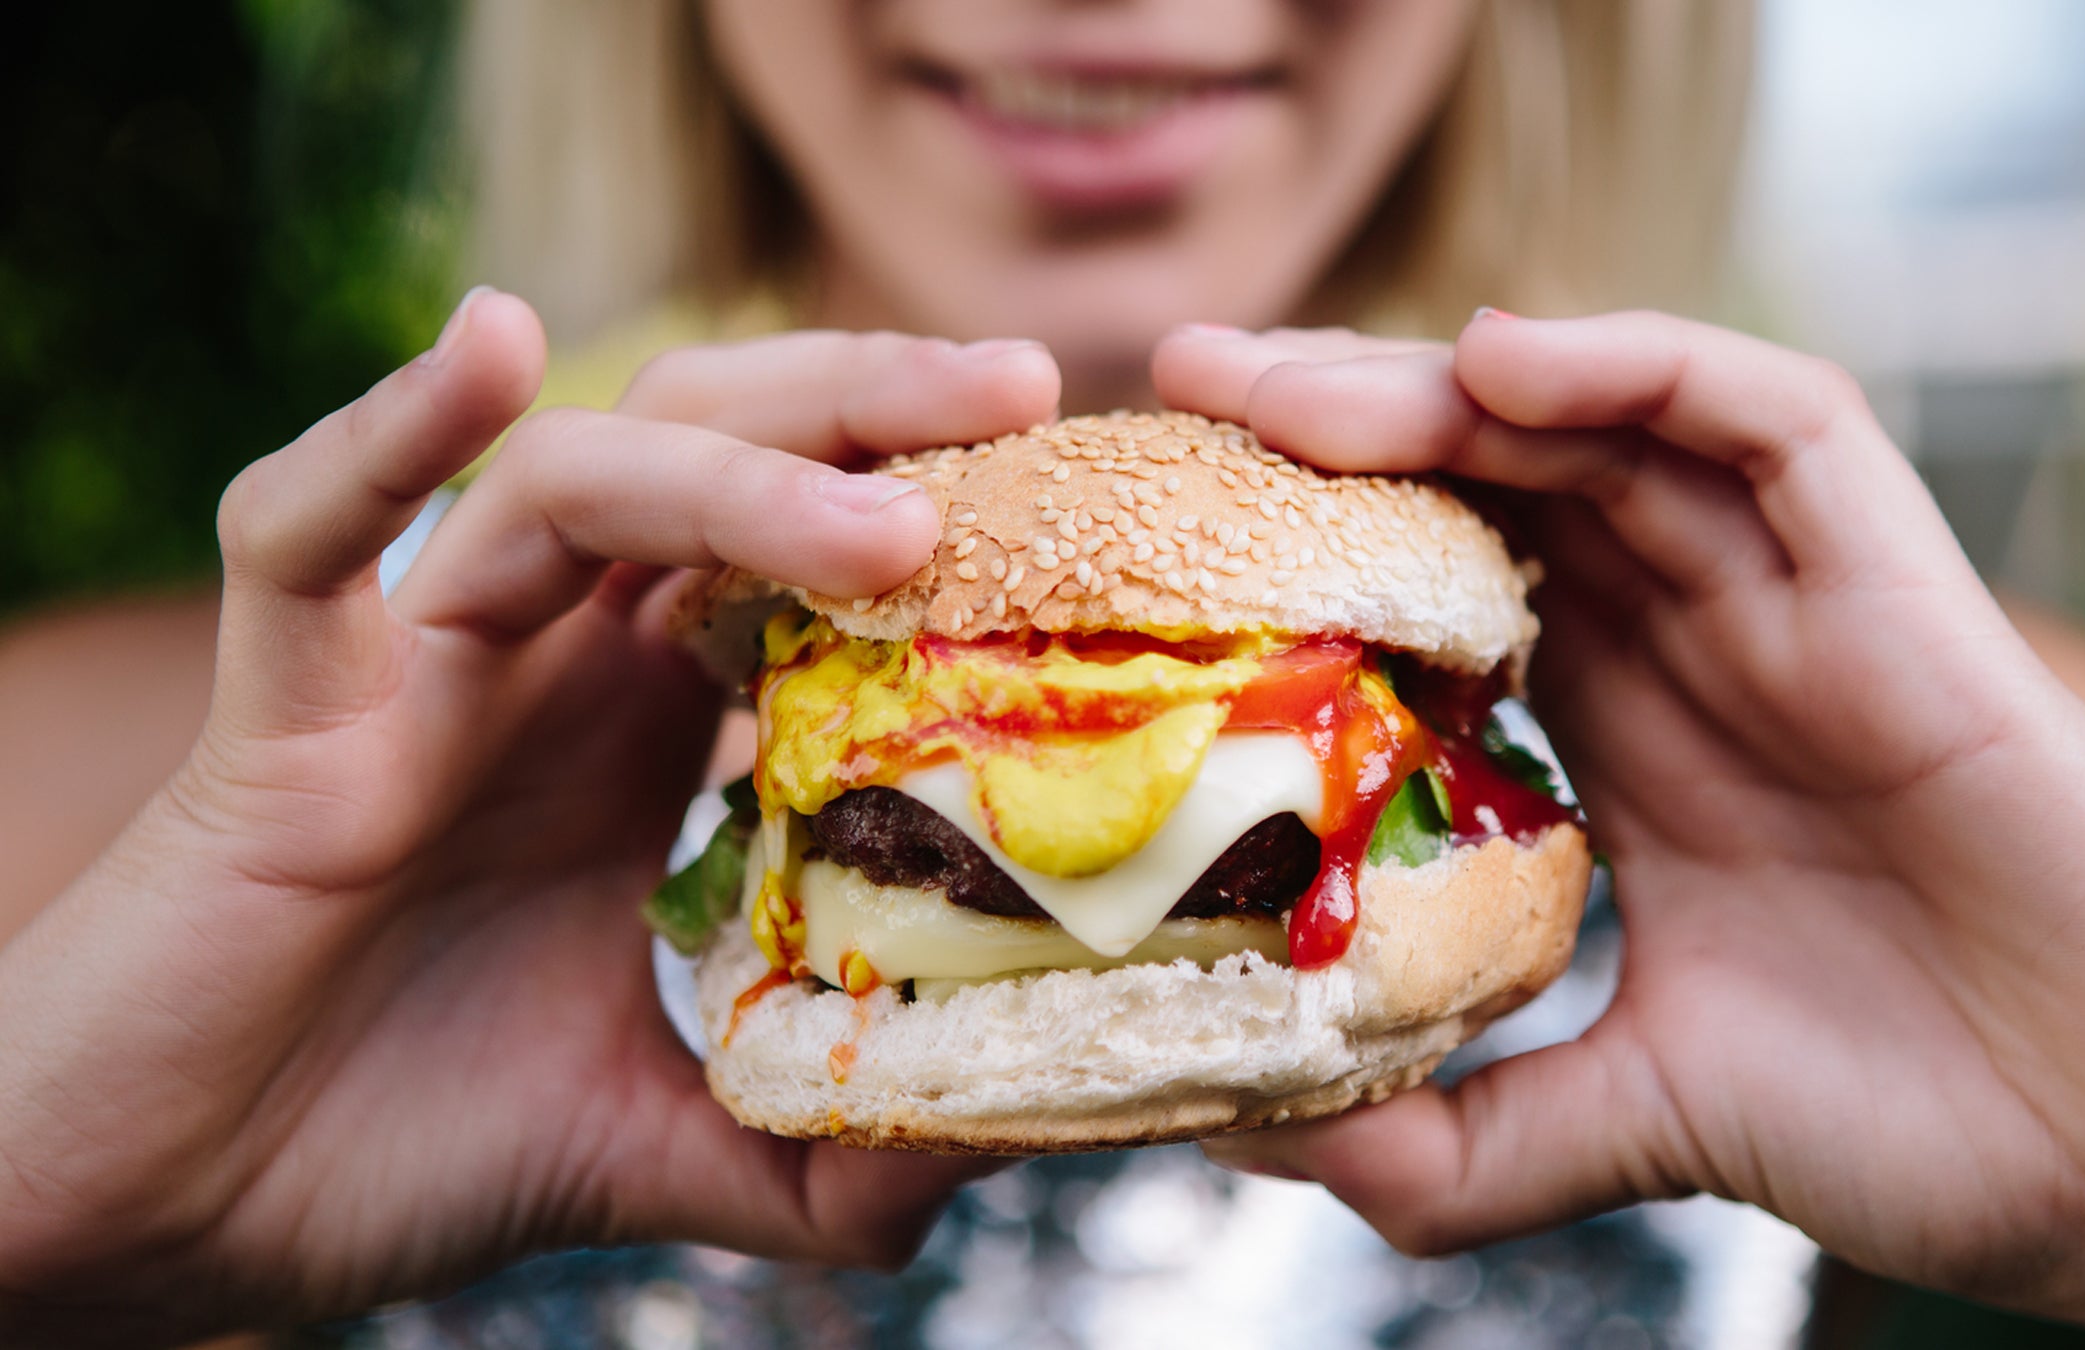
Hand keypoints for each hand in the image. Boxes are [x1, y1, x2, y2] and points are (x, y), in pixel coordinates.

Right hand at [0, 292, 1059, 1343]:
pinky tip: (491, 347)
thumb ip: (829, 1147)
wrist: (163, 1216)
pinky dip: (387, 433)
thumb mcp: (661, 1145)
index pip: (811, 558)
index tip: (1082, 500)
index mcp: (646, 734)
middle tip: (1025, 385)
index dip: (939, 509)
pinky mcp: (279, 704)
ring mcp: (418, 668)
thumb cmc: (389, 1143)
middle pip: (724, 454)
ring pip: (578, 478)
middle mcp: (550, 667)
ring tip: (892, 520)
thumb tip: (1021, 1131)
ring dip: (736, 471)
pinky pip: (307, 527)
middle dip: (870, 407)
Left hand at [1154, 313, 2084, 1345]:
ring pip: (1611, 428)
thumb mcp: (1637, 1122)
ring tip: (1286, 386)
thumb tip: (1265, 1144)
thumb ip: (1467, 1138)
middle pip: (1502, 480)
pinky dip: (1647, 370)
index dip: (1312, 544)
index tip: (1163, 539)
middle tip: (1183, 396)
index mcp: (1634, 742)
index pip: (1447, 589)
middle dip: (1341, 424)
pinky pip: (1779, 424)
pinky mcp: (1908, 595)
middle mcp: (1706, 652)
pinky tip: (1507, 364)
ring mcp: (1806, 611)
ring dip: (1447, 382)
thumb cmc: (1924, 1123)